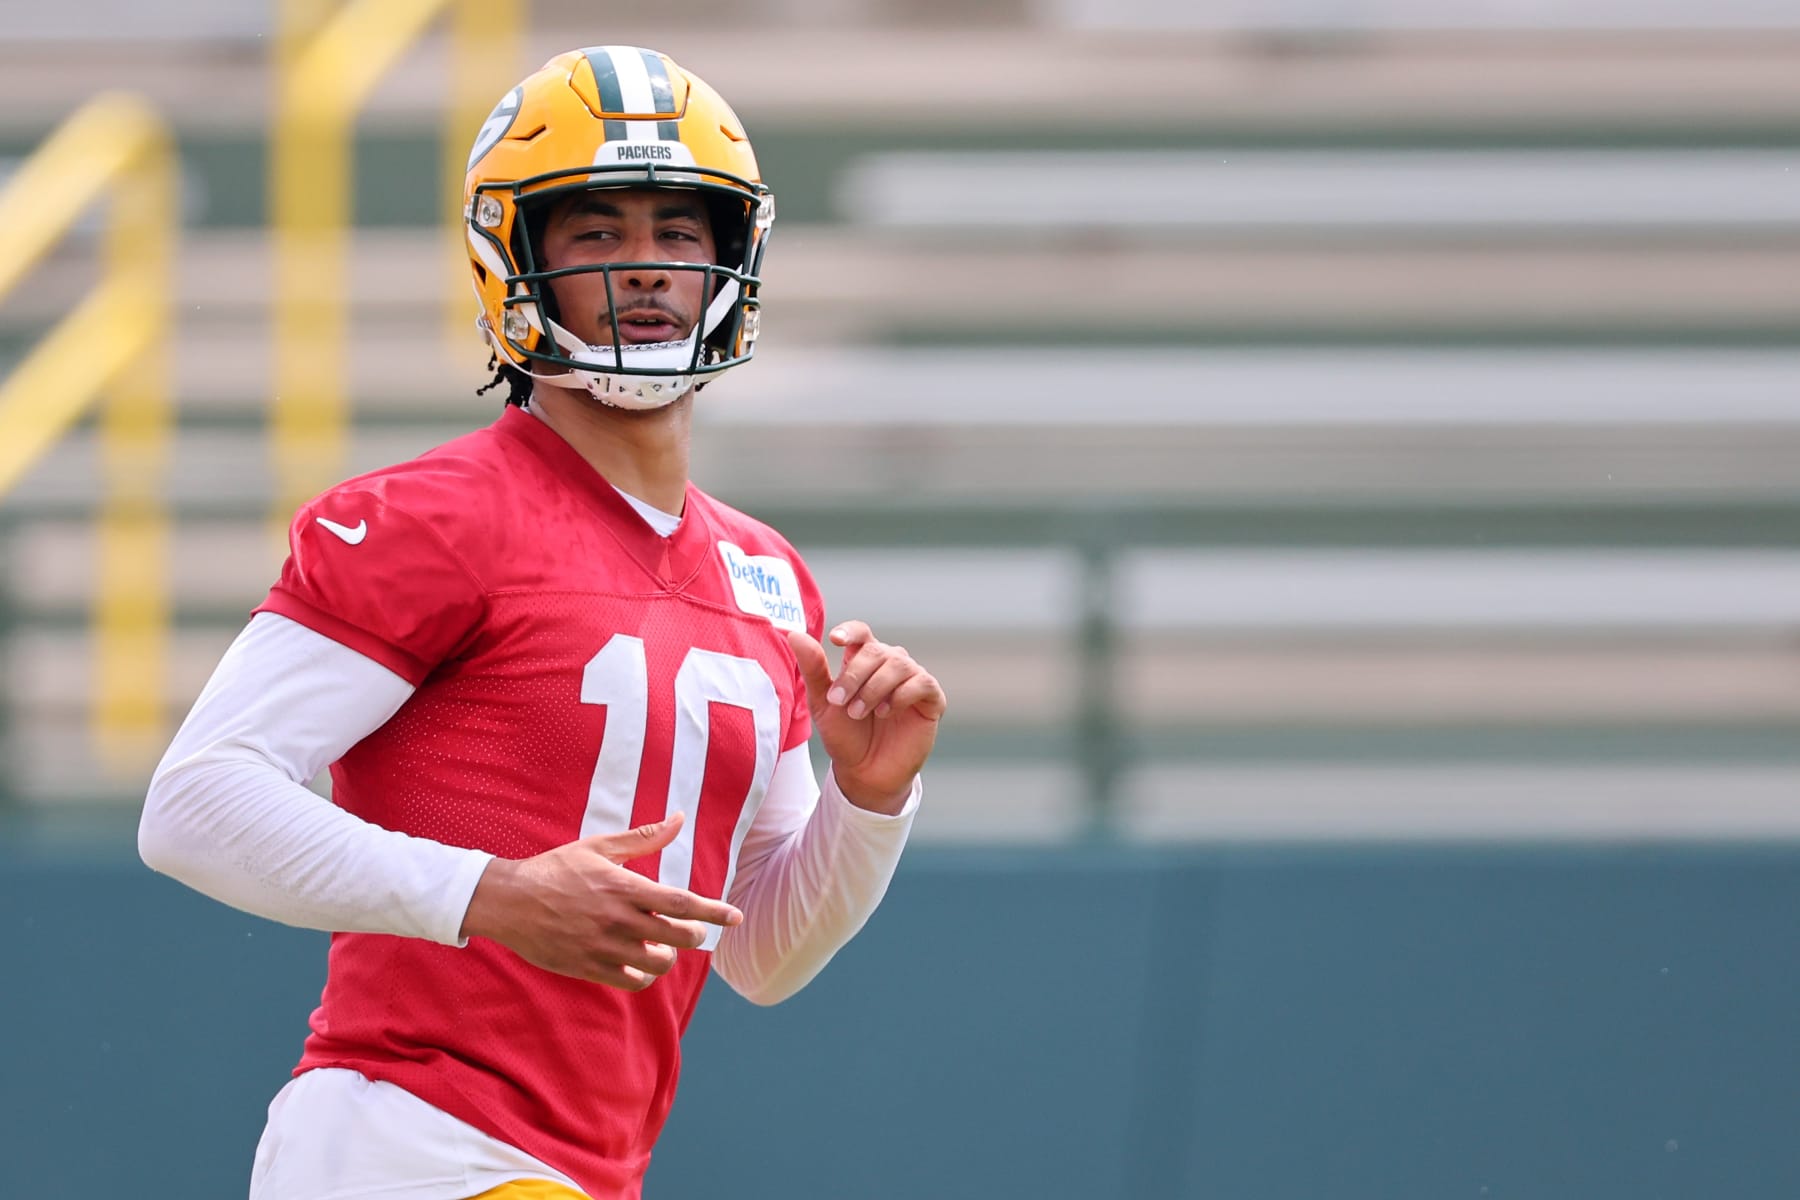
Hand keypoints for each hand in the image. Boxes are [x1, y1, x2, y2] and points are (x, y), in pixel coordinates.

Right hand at [460, 811, 742, 989]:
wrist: (509, 902)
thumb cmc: (556, 869)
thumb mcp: (599, 847)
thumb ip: (644, 838)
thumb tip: (679, 818)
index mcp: (624, 887)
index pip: (682, 903)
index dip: (714, 912)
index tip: (736, 917)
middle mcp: (618, 920)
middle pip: (677, 937)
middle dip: (695, 936)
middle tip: (693, 931)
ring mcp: (604, 948)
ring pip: (657, 964)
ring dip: (669, 956)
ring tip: (662, 946)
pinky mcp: (589, 968)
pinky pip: (632, 982)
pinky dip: (644, 975)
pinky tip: (640, 963)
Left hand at [787, 620, 946, 813]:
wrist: (865, 772)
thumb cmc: (845, 735)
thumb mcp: (823, 703)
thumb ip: (813, 669)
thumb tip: (795, 635)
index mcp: (863, 661)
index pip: (861, 633)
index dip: (850, 631)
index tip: (835, 640)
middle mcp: (890, 664)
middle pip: (876, 651)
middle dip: (855, 676)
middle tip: (840, 703)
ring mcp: (913, 679)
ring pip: (899, 664)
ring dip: (874, 688)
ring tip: (860, 713)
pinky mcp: (931, 699)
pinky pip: (922, 682)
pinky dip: (901, 695)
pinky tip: (885, 713)